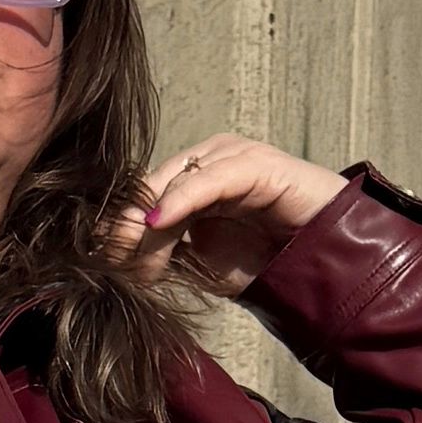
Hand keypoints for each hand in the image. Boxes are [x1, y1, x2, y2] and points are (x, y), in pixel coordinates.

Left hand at [110, 133, 347, 299]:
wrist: (323, 265)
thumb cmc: (265, 263)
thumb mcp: (200, 262)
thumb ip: (162, 253)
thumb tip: (113, 259)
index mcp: (191, 178)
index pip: (140, 195)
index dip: (115, 226)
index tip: (98, 261)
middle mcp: (208, 160)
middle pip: (149, 186)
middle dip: (123, 226)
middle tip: (107, 262)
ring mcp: (231, 157)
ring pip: (172, 182)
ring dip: (146, 222)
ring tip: (131, 256)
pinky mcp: (254, 163)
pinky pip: (207, 179)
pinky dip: (179, 200)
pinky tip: (157, 224)